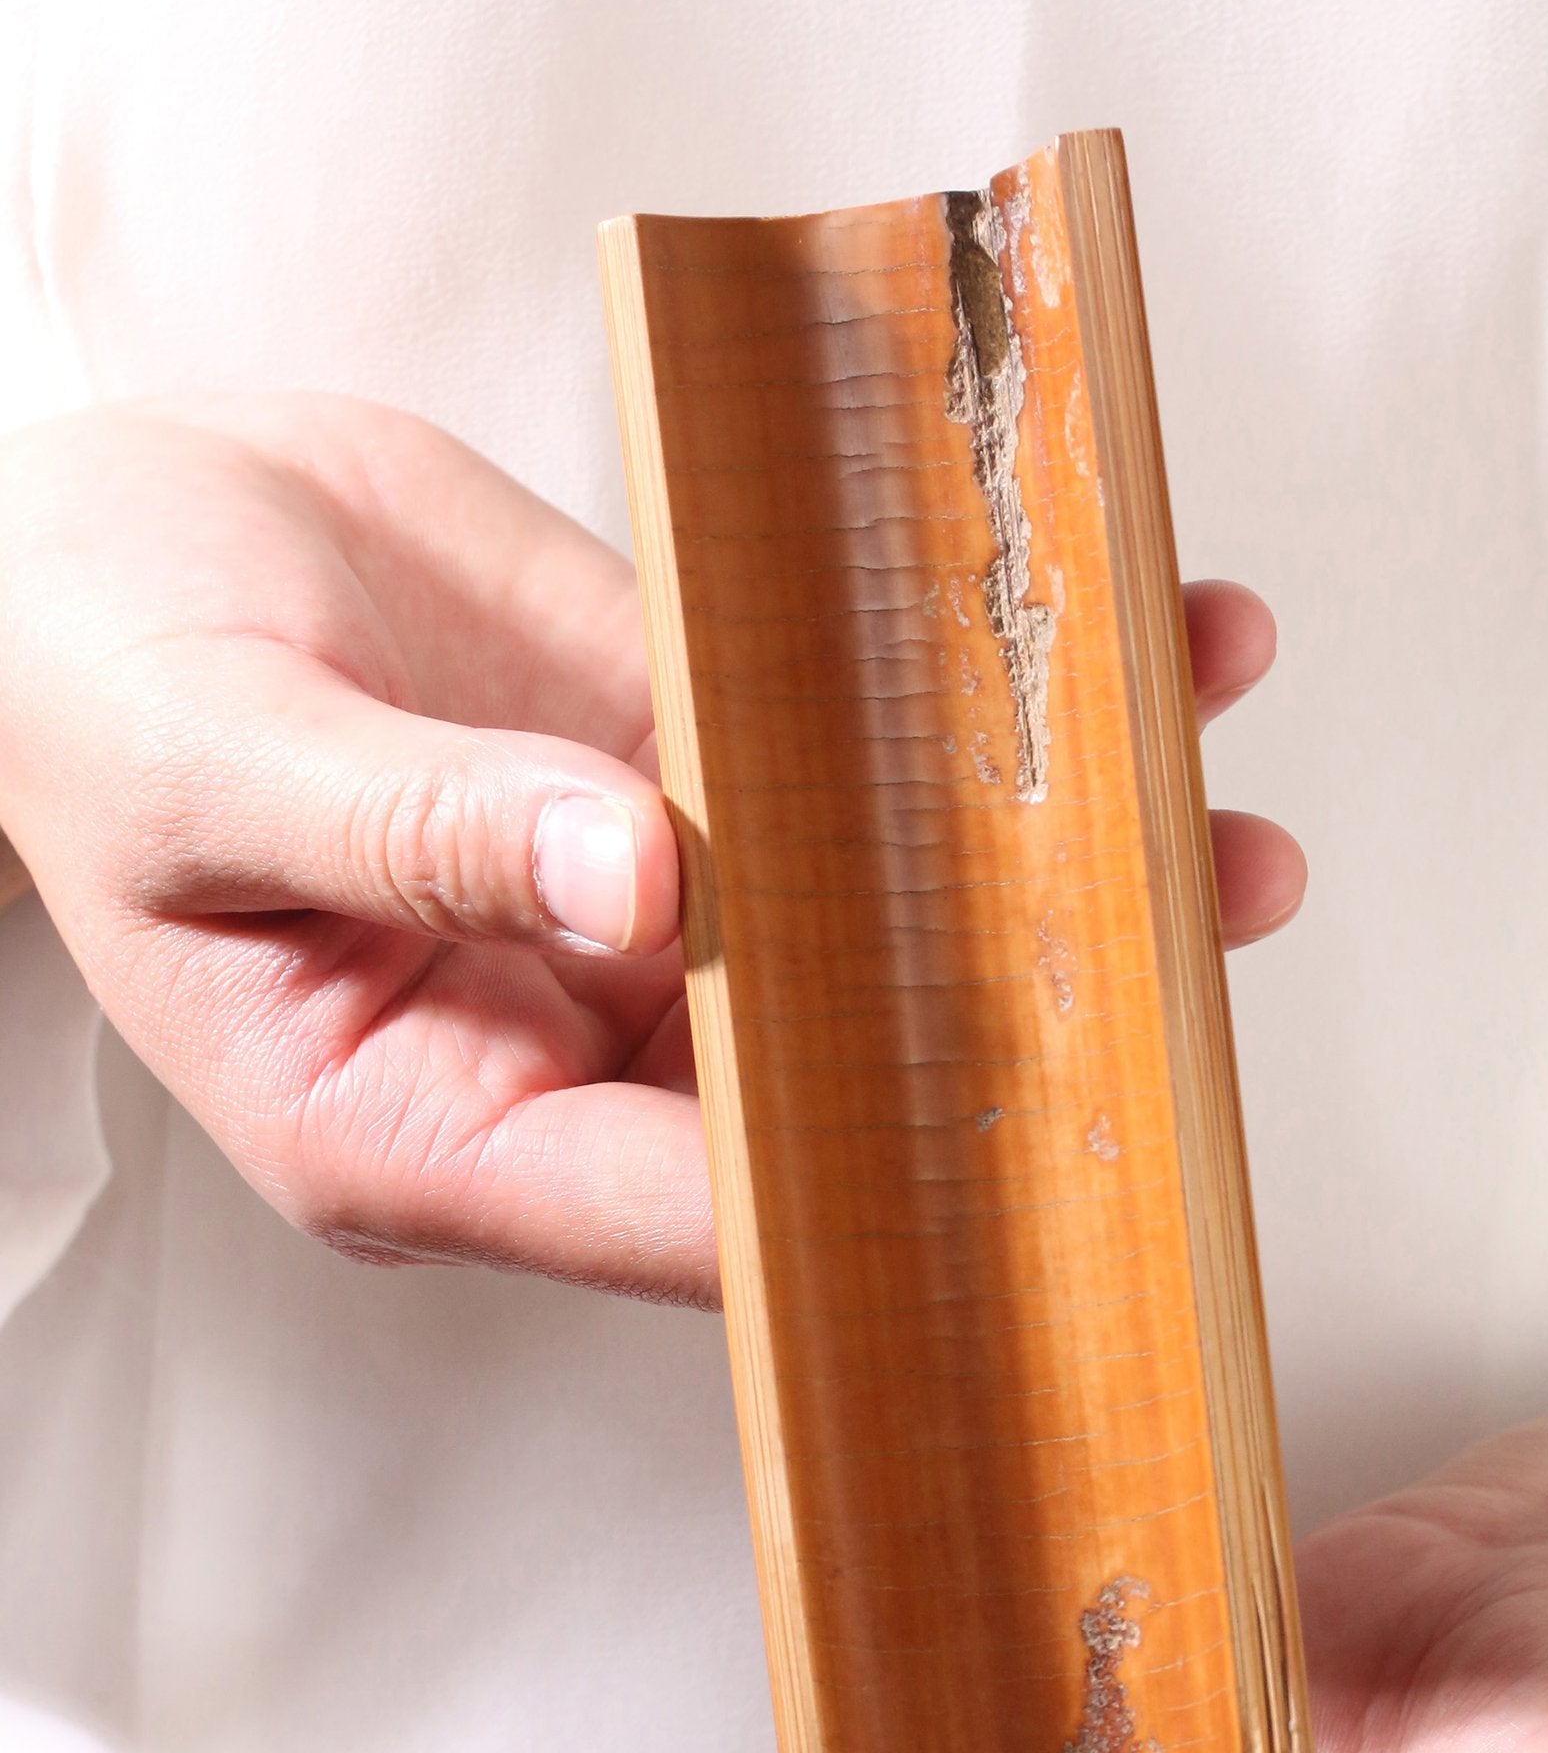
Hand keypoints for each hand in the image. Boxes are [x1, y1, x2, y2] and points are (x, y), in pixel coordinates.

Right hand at [0, 398, 1294, 1300]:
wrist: (76, 536)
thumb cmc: (80, 686)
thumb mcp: (211, 761)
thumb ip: (418, 828)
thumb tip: (634, 878)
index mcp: (435, 1130)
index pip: (688, 1216)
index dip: (862, 1192)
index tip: (1033, 1146)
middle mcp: (567, 1048)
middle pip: (827, 1097)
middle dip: (1010, 1052)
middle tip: (1184, 980)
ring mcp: (643, 912)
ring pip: (879, 937)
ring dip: (1048, 890)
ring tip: (1227, 838)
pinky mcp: (685, 769)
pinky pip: (859, 771)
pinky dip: (980, 731)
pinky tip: (1135, 665)